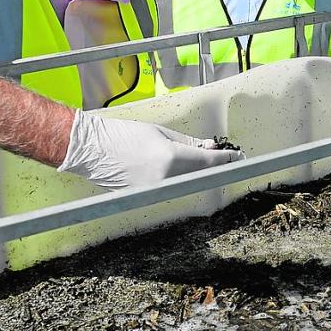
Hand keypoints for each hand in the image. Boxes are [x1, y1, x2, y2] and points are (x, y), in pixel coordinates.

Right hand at [58, 110, 245, 189]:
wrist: (93, 150)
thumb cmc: (124, 135)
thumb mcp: (161, 133)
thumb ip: (189, 143)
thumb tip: (210, 147)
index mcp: (171, 158)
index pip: (208, 161)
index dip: (225, 159)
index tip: (237, 157)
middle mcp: (166, 178)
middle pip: (201, 173)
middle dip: (213, 165)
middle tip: (223, 157)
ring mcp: (155, 191)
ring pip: (186, 182)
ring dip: (195, 172)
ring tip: (198, 160)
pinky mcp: (145, 197)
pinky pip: (169, 188)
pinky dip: (177, 178)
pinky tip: (175, 170)